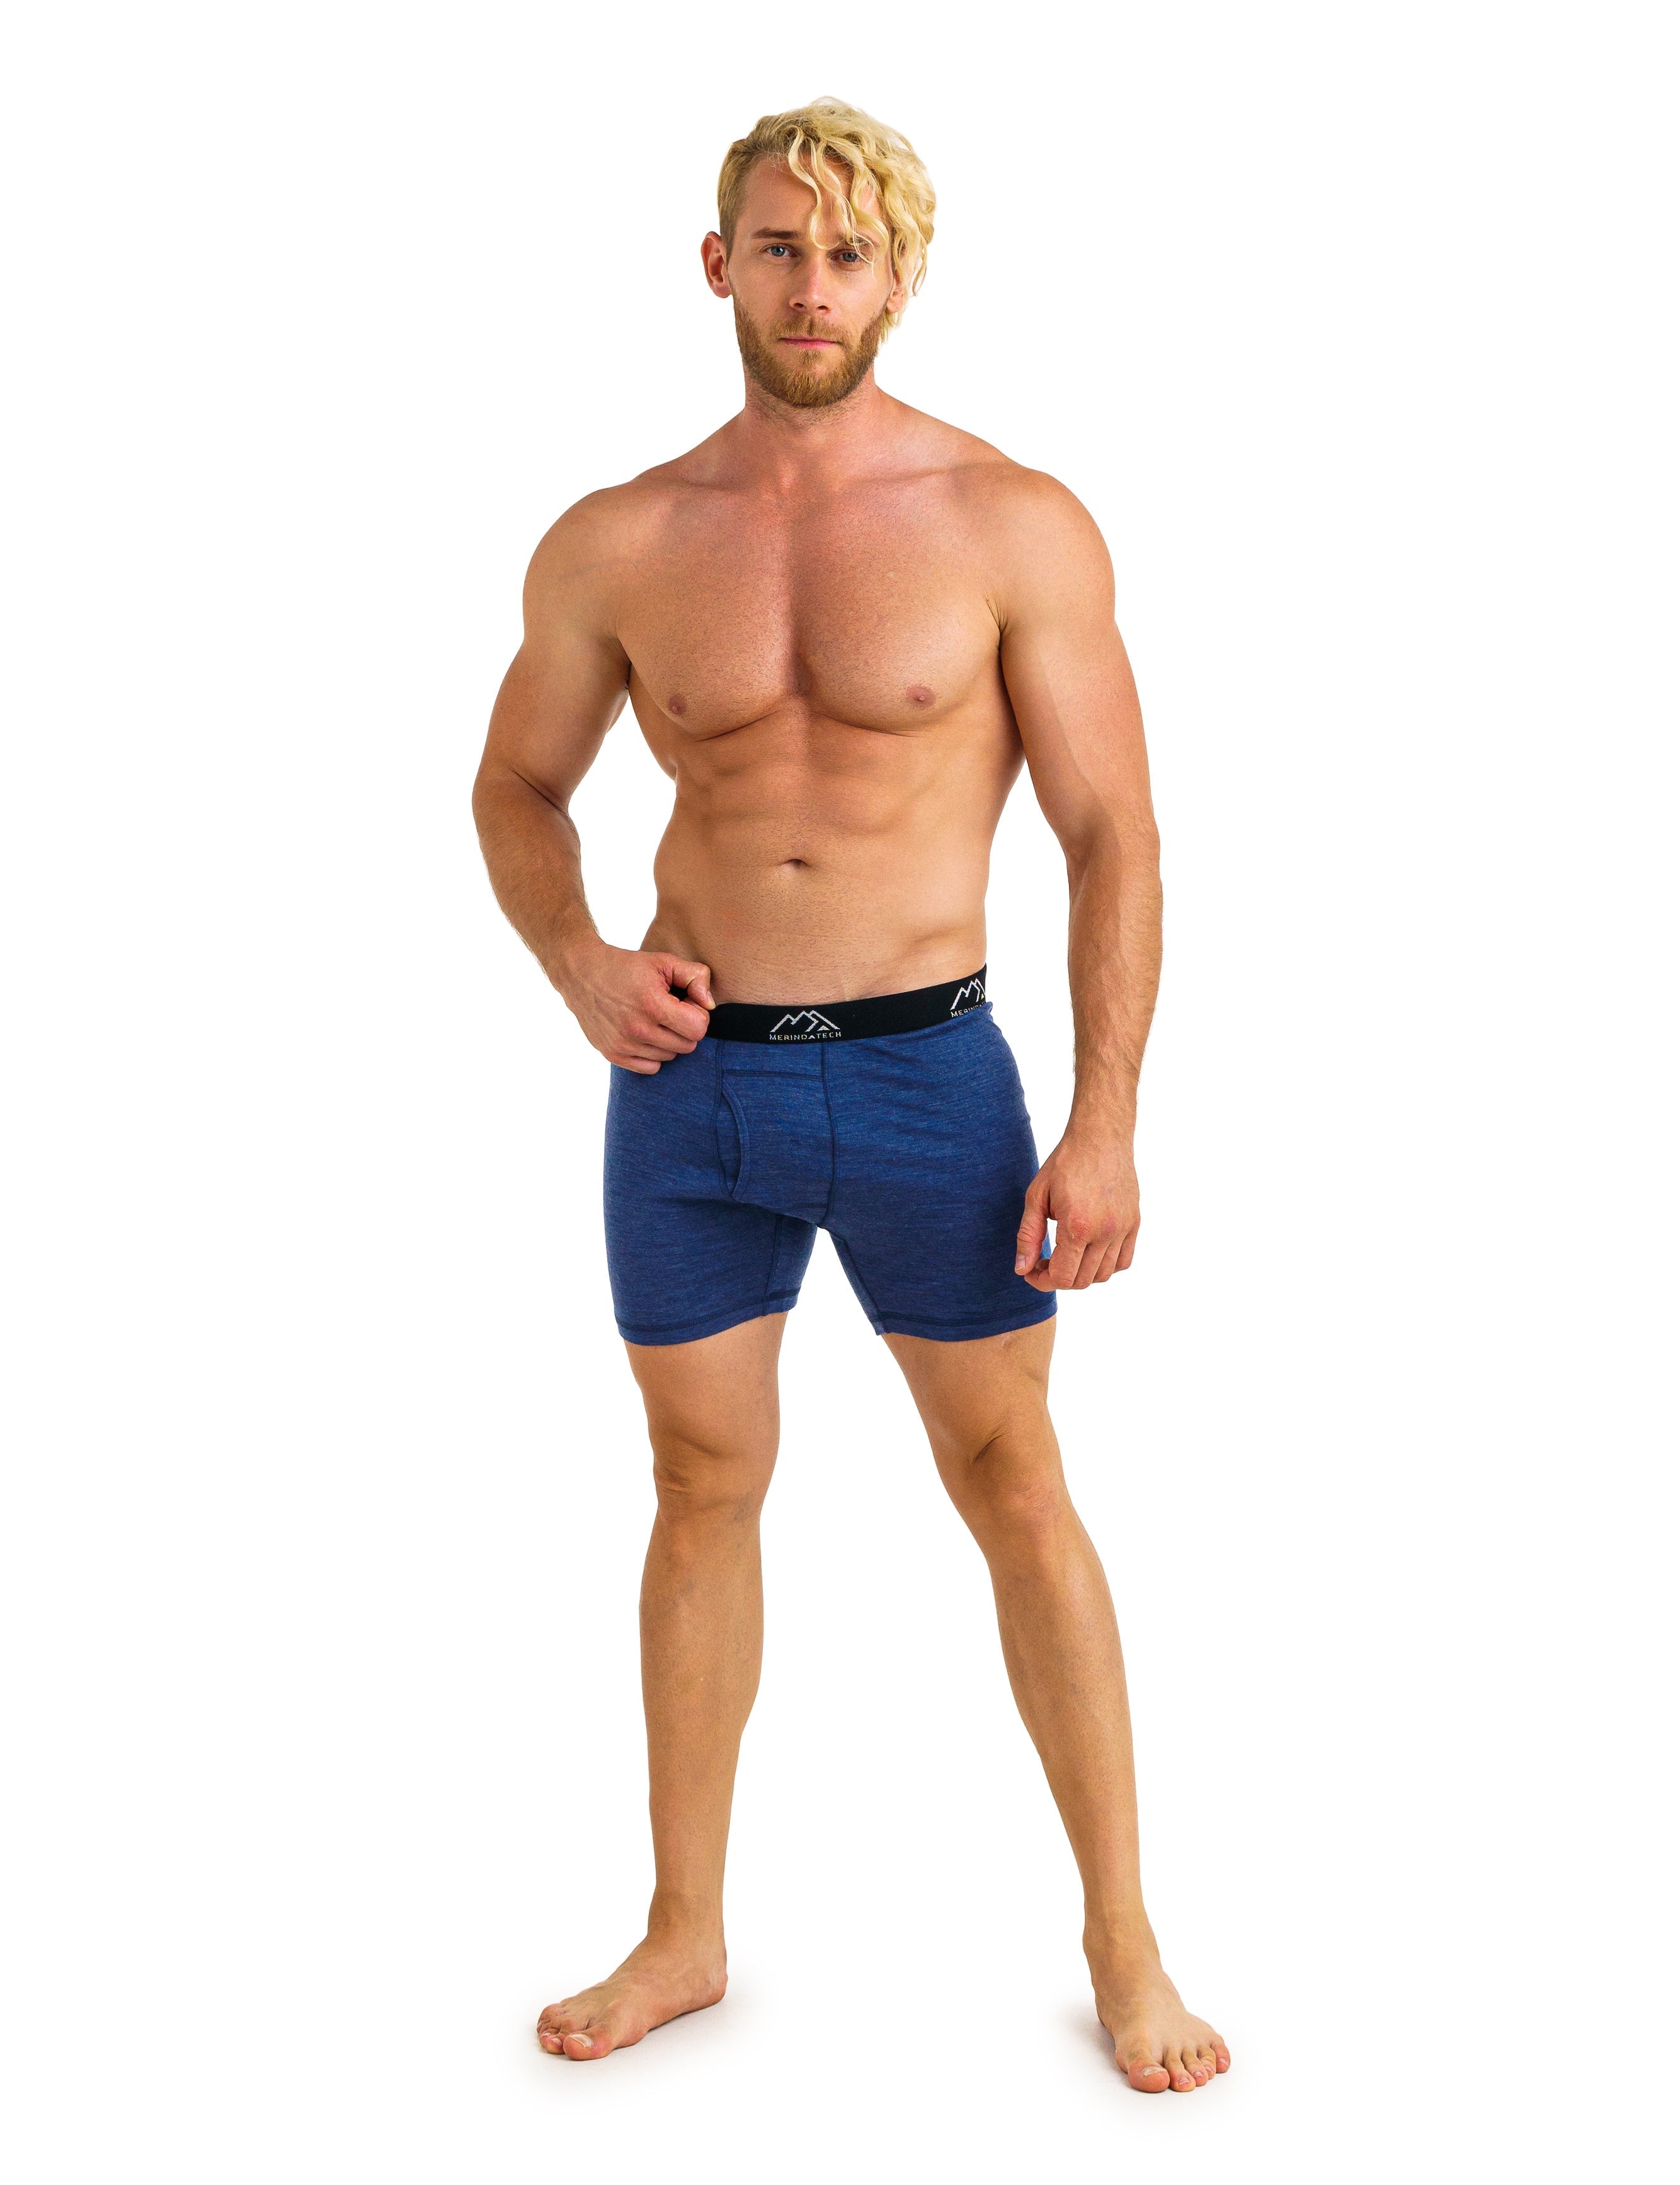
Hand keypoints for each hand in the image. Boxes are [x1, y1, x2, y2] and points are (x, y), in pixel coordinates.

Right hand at [556, 941, 713, 1073]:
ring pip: (670, 1057)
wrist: (582, 973)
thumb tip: (710, 1005)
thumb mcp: (663, 961)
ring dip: (669, 1040)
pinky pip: (650, 1068)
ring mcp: (623, 1044)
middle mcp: (637, 1029)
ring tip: (654, 1019)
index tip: (685, 1002)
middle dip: (685, 1028)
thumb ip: (695, 977)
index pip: (698, 1028)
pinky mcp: (612, 1054)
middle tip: (670, 1010)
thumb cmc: (627, 966)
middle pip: (687, 1045)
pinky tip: (645, 1034)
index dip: (698, 1014)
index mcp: (652, 1005)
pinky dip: (653, 1054)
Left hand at [1014, 1130, 1140, 1289]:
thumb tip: (1022, 1269)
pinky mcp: (1134, 1223)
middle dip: (1058, 1279)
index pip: (1062, 1278)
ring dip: (1081, 1274)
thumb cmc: (1065, 1163)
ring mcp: (1123, 1229)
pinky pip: (1124, 1261)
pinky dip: (1106, 1265)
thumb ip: (1028, 1236)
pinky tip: (1089, 1251)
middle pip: (1082, 1281)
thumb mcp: (1037, 1197)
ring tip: (1066, 1256)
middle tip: (1044, 1262)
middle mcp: (1105, 1232)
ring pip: (1104, 1275)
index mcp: (1077, 1227)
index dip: (1042, 1282)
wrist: (1100, 1137)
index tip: (1031, 1272)